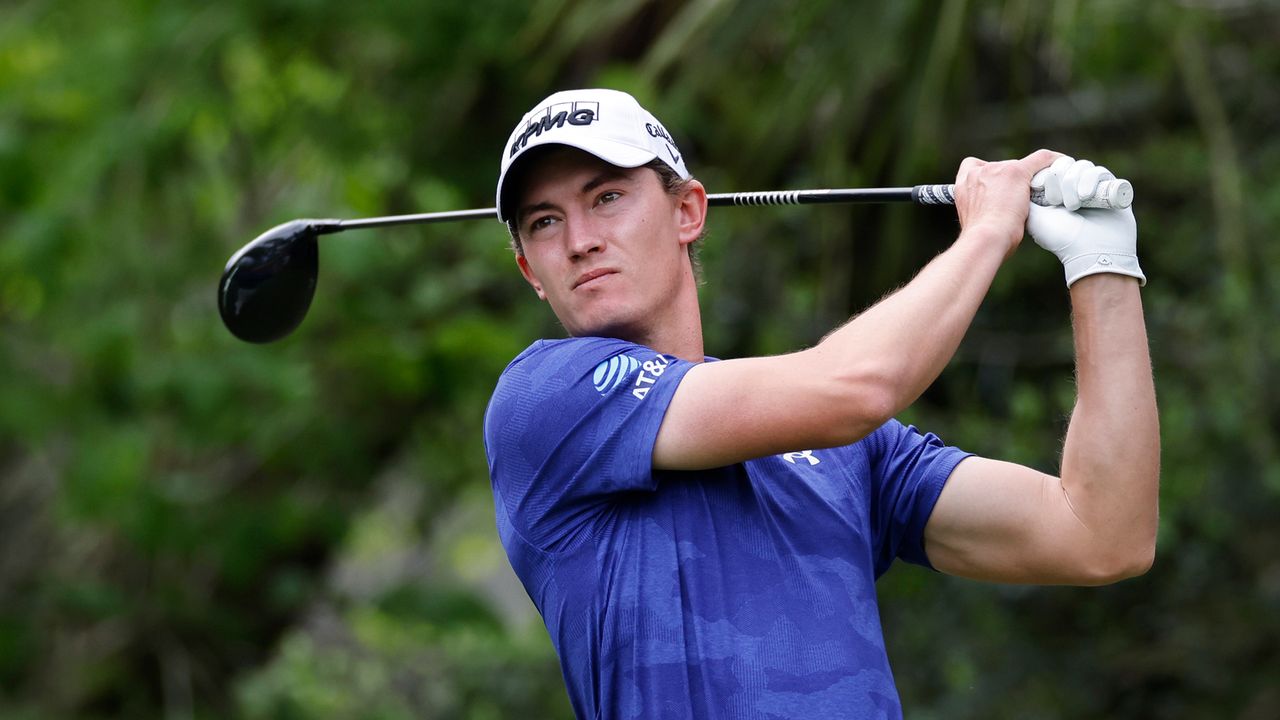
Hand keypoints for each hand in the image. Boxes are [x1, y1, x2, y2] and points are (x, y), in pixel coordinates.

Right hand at [954, 149, 1061, 256]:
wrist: (985, 240)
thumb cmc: (981, 240)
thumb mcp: (975, 222)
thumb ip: (982, 211)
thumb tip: (995, 216)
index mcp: (962, 185)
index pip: (973, 168)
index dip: (987, 176)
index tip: (997, 190)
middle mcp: (976, 173)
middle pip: (999, 167)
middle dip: (1010, 181)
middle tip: (1019, 201)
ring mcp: (995, 170)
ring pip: (1019, 166)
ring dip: (1026, 179)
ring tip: (1036, 196)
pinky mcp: (1016, 172)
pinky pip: (1040, 159)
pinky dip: (1052, 161)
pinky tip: (1061, 165)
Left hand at [1026, 156, 1144, 286]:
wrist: (1091, 252)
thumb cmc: (1061, 238)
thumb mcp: (1035, 217)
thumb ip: (1025, 197)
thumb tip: (1021, 178)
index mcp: (1054, 192)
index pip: (1047, 167)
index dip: (1045, 175)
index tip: (1042, 192)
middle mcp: (1073, 187)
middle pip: (1064, 163)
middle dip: (1059, 180)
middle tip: (1057, 202)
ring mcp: (1092, 186)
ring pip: (1081, 166)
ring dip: (1073, 183)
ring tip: (1072, 206)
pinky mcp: (1111, 187)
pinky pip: (1100, 172)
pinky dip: (1091, 180)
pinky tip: (1085, 195)